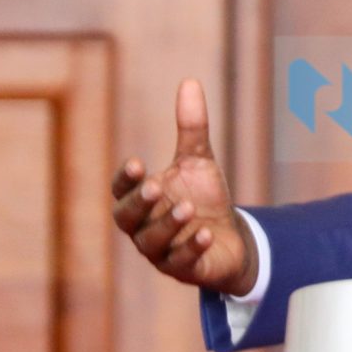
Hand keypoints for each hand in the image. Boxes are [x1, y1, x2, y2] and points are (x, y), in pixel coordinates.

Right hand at [111, 78, 253, 296]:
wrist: (229, 239)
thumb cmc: (203, 197)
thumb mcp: (199, 160)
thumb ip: (192, 127)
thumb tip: (191, 81)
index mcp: (140, 200)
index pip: (122, 190)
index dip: (126, 179)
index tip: (137, 163)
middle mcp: (142, 227)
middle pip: (127, 218)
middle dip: (140, 203)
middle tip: (155, 186)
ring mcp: (160, 252)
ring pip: (152, 242)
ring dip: (168, 225)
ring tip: (186, 208)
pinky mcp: (183, 270)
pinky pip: (181, 263)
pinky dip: (191, 248)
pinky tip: (204, 234)